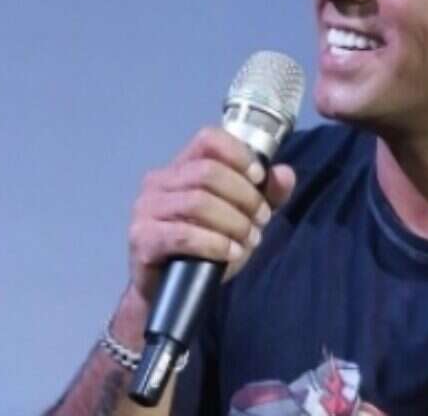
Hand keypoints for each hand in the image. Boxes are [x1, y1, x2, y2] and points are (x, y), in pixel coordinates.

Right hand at [127, 127, 295, 304]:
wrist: (172, 288)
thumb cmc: (206, 246)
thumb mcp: (244, 216)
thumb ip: (267, 194)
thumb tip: (285, 174)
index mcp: (182, 166)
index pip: (208, 139)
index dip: (238, 154)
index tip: (260, 178)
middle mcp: (159, 180)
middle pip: (207, 172)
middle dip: (244, 196)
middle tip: (262, 220)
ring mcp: (146, 208)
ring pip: (198, 201)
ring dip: (233, 221)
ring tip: (250, 239)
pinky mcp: (143, 238)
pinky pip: (183, 235)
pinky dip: (215, 243)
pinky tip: (231, 253)